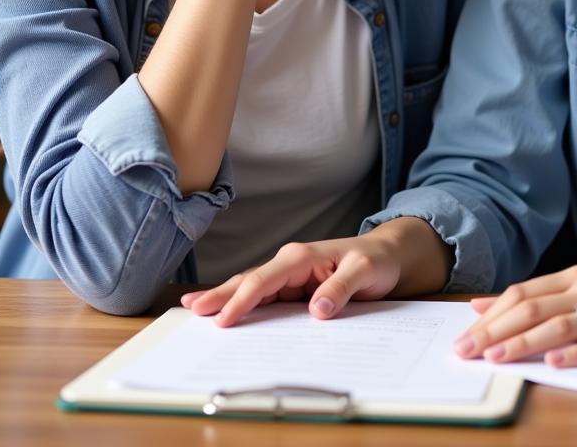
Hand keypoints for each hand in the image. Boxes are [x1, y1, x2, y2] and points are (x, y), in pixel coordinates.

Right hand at [180, 235, 402, 326]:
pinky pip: (264, 297)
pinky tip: (223, 311)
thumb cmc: (375, 261)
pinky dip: (242, 303)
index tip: (222, 319)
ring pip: (252, 288)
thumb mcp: (365, 271)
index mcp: (302, 256)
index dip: (243, 299)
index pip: (265, 279)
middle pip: (249, 281)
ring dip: (225, 298)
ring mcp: (289, 276)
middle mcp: (290, 263)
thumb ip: (341, 288)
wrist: (386, 256)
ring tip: (194, 308)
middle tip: (191, 310)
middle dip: (220, 295)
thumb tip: (317, 310)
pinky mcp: (293, 288)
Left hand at [453, 254, 576, 367]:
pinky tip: (554, 362)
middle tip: (465, 351)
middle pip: (532, 308)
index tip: (463, 335)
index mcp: (575, 276)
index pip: (522, 294)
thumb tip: (488, 304)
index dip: (490, 315)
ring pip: (559, 325)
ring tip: (496, 358)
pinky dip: (575, 354)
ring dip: (523, 342)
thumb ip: (542, 294)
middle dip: (494, 331)